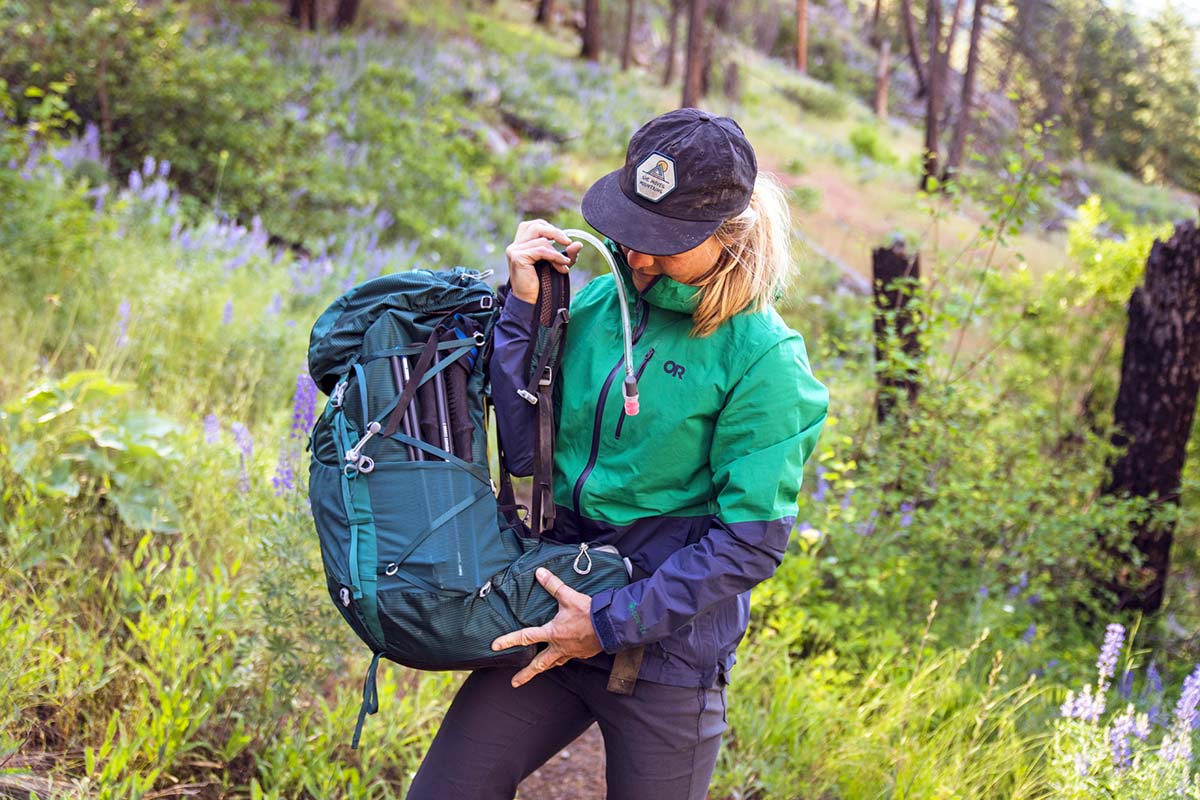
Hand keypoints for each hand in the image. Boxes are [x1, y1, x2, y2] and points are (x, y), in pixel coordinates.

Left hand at [491, 567, 602, 687]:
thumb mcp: (569, 596)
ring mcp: (571, 652)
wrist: (611, 625)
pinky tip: (563, 656)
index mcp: (553, 633)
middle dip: (526, 674)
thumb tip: (539, 573)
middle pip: (539, 664)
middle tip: (515, 682)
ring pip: (554, 663)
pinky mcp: (583, 653)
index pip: (526, 637)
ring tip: (538, 671)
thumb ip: (553, 585)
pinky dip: (563, 659)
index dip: (508, 640)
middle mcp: (559, 646)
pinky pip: (569, 658)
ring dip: (544, 668)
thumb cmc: (589, 612)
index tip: (495, 646)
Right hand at [505, 219, 582, 303]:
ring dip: (557, 253)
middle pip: (537, 226)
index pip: (534, 225)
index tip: (564, 240)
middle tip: (568, 242)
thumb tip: (578, 244)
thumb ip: (566, 254)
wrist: (530, 302)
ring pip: (542, 240)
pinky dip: (555, 257)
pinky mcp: (518, 257)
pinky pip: (542, 250)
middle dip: (555, 233)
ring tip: (564, 264)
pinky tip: (562, 266)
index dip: (550, 229)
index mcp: (520, 244)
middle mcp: (515, 245)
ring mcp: (514, 250)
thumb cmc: (541, 285)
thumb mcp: (556, 265)